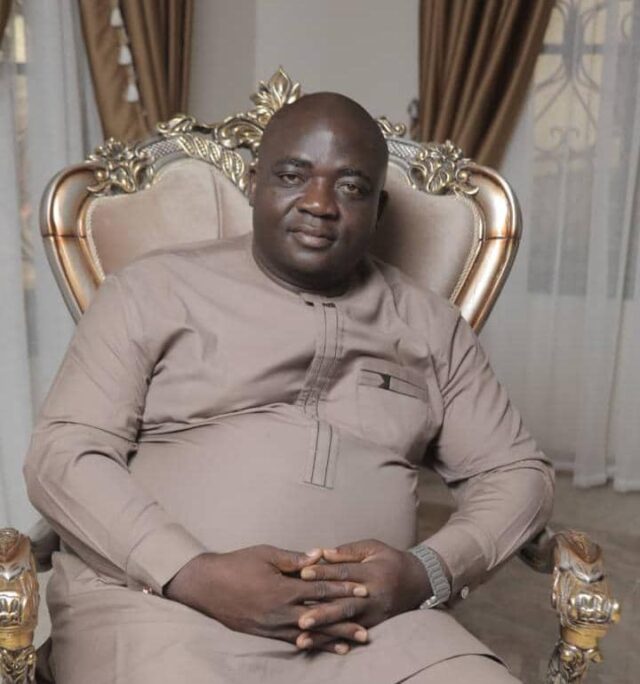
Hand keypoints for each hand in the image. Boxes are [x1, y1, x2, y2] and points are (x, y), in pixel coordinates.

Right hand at [164, 545, 368, 653]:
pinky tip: (321, 648)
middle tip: (366, 631)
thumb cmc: (237, 564)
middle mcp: (280, 611)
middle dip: (344, 623)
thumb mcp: (266, 554)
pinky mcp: (264, 633)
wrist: (207, 585)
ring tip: (351, 645)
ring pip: (308, 635)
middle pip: (320, 618)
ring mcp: (272, 626)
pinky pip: (290, 642)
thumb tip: (319, 555)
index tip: (363, 592)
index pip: (320, 591)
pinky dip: (309, 645)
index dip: (343, 591)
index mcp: (283, 589)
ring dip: (331, 640)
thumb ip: (294, 558)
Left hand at [297, 539, 430, 641]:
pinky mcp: (374, 624)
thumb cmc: (389, 560)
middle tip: (301, 619)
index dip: (323, 573)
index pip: (344, 572)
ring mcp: (374, 613)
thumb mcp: (372, 547)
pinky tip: (318, 644)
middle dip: (322, 612)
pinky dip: (335, 640)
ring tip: (303, 636)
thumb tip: (323, 553)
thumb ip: (348, 551)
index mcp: (371, 572)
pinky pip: (352, 634)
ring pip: (346, 623)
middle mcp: (373, 595)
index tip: (303, 573)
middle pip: (344, 604)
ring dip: (325, 631)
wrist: (417, 582)